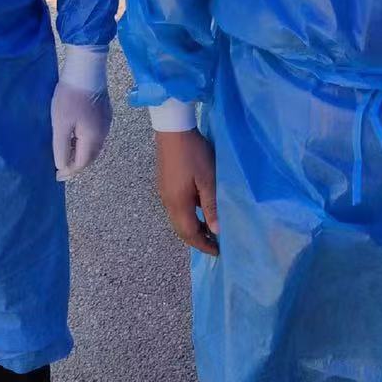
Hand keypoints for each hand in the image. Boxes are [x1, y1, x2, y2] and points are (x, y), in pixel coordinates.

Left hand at [51, 81, 112, 180]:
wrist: (86, 68)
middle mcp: (103, 133)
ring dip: (81, 152)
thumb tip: (62, 166)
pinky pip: (96, 134)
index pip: (82, 163)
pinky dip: (85, 141)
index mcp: (93, 138)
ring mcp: (106, 122)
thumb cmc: (71, 96)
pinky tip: (76, 136)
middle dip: (77, 164)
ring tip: (67, 153)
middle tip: (62, 167)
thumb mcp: (61, 124)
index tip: (56, 176)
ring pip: (94, 145)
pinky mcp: (105, 112)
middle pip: (91, 156)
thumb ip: (62, 147)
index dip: (69, 171)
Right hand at [155, 129, 218, 255]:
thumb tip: (216, 230)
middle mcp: (168, 202)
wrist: (173, 129)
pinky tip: (198, 209)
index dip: (203, 244)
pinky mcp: (165, 184)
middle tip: (214, 244)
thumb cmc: (194, 154)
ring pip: (177, 219)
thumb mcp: (208, 179)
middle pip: (181, 229)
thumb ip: (211, 205)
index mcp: (178, 203)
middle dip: (197, 239)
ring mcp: (164, 193)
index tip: (217, 251)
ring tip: (209, 229)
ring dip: (192, 228)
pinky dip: (188, 216)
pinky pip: (176, 208)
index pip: (189, 233)